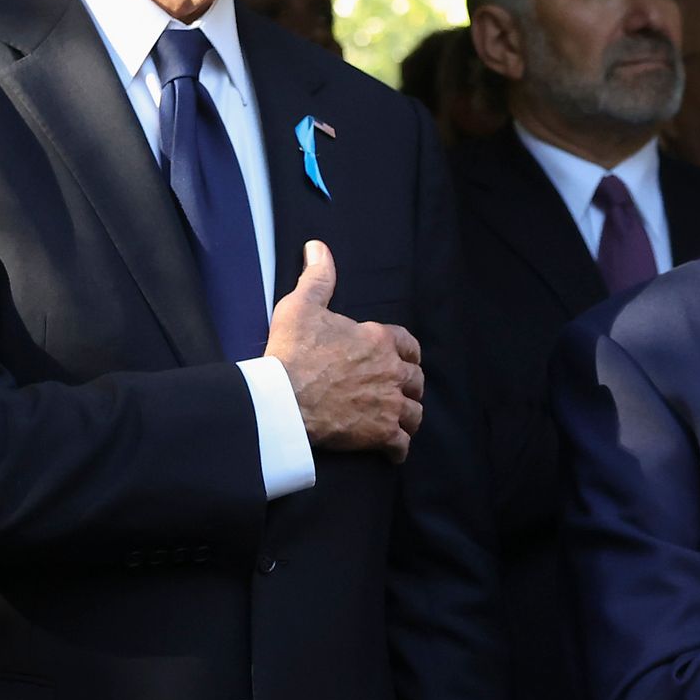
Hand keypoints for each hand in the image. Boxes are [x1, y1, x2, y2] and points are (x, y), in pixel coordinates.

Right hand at [266, 240, 424, 459]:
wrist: (283, 399)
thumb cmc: (292, 351)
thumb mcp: (302, 305)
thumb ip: (317, 277)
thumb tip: (318, 247)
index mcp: (379, 340)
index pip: (409, 345)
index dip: (406, 353)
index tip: (401, 359)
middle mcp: (392, 371)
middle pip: (416, 380)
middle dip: (408, 385)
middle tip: (397, 392)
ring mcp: (389, 404)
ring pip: (414, 413)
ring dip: (408, 416)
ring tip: (398, 421)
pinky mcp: (380, 434)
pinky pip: (402, 445)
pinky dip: (398, 449)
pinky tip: (392, 451)